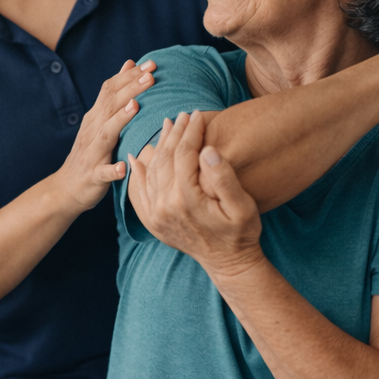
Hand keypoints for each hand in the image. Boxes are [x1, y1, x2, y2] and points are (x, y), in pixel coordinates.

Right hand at [55, 59, 156, 211]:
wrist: (65, 188)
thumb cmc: (90, 153)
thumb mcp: (100, 121)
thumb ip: (114, 95)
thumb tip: (129, 63)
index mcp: (95, 118)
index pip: (110, 90)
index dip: (129, 76)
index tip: (151, 63)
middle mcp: (92, 132)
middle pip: (110, 105)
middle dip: (130, 89)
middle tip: (150, 76)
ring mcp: (91, 154)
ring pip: (106, 133)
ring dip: (121, 119)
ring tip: (136, 106)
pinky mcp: (93, 177)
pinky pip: (103, 173)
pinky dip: (112, 170)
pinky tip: (122, 167)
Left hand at [126, 109, 263, 278]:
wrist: (228, 263)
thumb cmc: (240, 233)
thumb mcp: (242, 206)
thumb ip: (224, 178)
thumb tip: (207, 150)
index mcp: (186, 200)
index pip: (183, 155)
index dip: (190, 132)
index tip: (197, 115)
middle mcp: (164, 207)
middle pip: (164, 159)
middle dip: (174, 134)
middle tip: (182, 115)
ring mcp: (155, 215)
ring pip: (150, 171)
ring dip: (158, 147)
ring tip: (166, 127)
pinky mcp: (151, 221)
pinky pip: (138, 192)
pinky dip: (136, 173)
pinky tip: (136, 158)